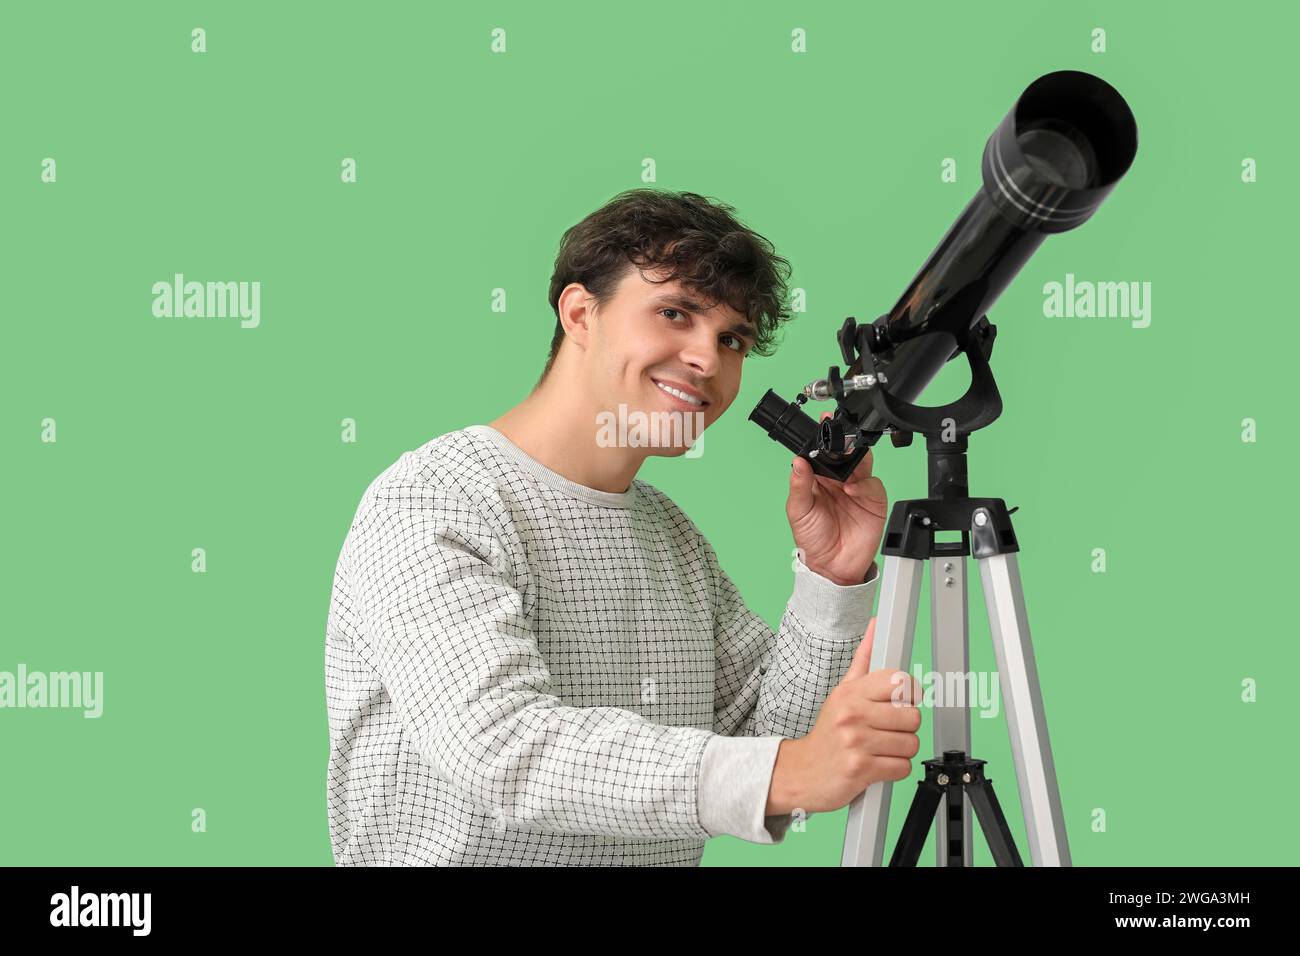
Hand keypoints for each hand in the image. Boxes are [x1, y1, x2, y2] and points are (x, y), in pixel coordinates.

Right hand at [766, 617, 922, 814]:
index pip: (900, 682)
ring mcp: (855, 741)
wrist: (801, 772)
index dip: (910, 694)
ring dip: (901, 751)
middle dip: (906, 728)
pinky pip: (902, 767)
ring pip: (911, 744)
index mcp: (851, 693)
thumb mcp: (841, 693)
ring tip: (880, 749)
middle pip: (912, 716)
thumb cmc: (827, 734)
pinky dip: (895, 769)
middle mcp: (852, 714)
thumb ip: (863, 660)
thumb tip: (876, 626)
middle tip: (887, 731)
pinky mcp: (860, 768)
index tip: (903, 702)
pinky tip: (878, 765)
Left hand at [787, 415, 887, 585]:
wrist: (832, 566)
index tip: (822, 424)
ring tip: (847, 462)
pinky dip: (864, 484)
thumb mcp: (798, 511)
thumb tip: (797, 461)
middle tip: (839, 438)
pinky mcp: (873, 500)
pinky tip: (852, 489)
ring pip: (862, 463)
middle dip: (844, 443)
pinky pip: (873, 484)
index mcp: (819, 478)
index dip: (822, 439)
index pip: (822, 452)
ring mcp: (857, 488)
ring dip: (857, 458)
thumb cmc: (812, 539)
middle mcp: (839, 480)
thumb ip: (799, 485)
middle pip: (845, 453)